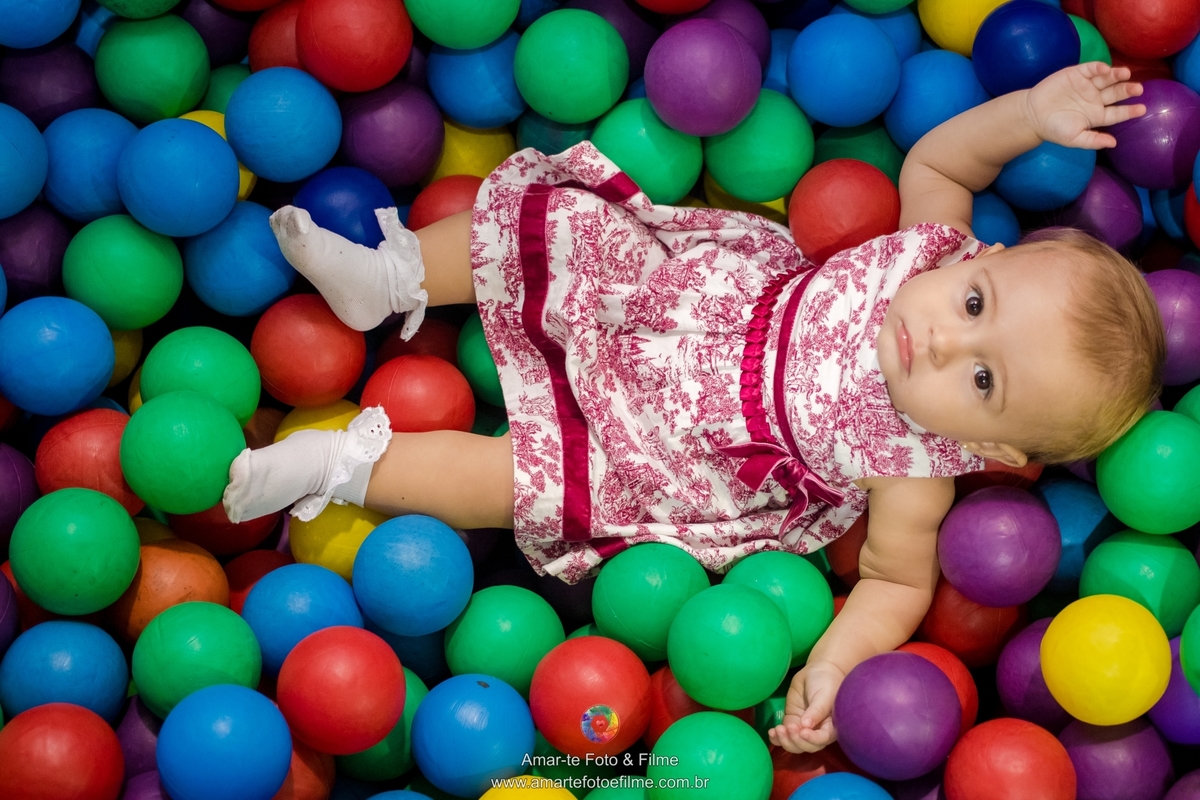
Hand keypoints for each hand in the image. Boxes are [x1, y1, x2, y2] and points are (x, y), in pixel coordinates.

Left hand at [767, 660, 845, 753]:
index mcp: (831, 727)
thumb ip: (817, 710)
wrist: (817, 671)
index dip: (812, 739)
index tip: (802, 731)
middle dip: (796, 741)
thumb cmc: (826, 682)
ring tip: (778, 730)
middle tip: (789, 728)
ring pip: (794, 744)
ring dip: (785, 741)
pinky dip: (777, 738)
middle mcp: (818, 731)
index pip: (822, 739)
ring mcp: (803, 728)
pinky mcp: (792, 722)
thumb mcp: (824, 695)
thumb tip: (806, 725)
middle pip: (807, 746)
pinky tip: (772, 732)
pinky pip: (784, 736)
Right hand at [1024, 62, 1144, 149]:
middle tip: (1138, 89)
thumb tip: (1113, 144)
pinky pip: (1091, 69)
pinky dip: (1098, 68)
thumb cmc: (1053, 129)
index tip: (1142, 109)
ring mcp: (1087, 85)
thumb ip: (1092, 141)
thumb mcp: (1073, 139)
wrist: (1032, 115)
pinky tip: (1105, 69)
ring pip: (1107, 78)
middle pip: (1115, 93)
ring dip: (1117, 75)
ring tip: (1125, 74)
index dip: (1129, 111)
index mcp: (1096, 115)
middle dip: (1127, 90)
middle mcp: (1095, 98)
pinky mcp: (1077, 74)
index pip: (1117, 112)